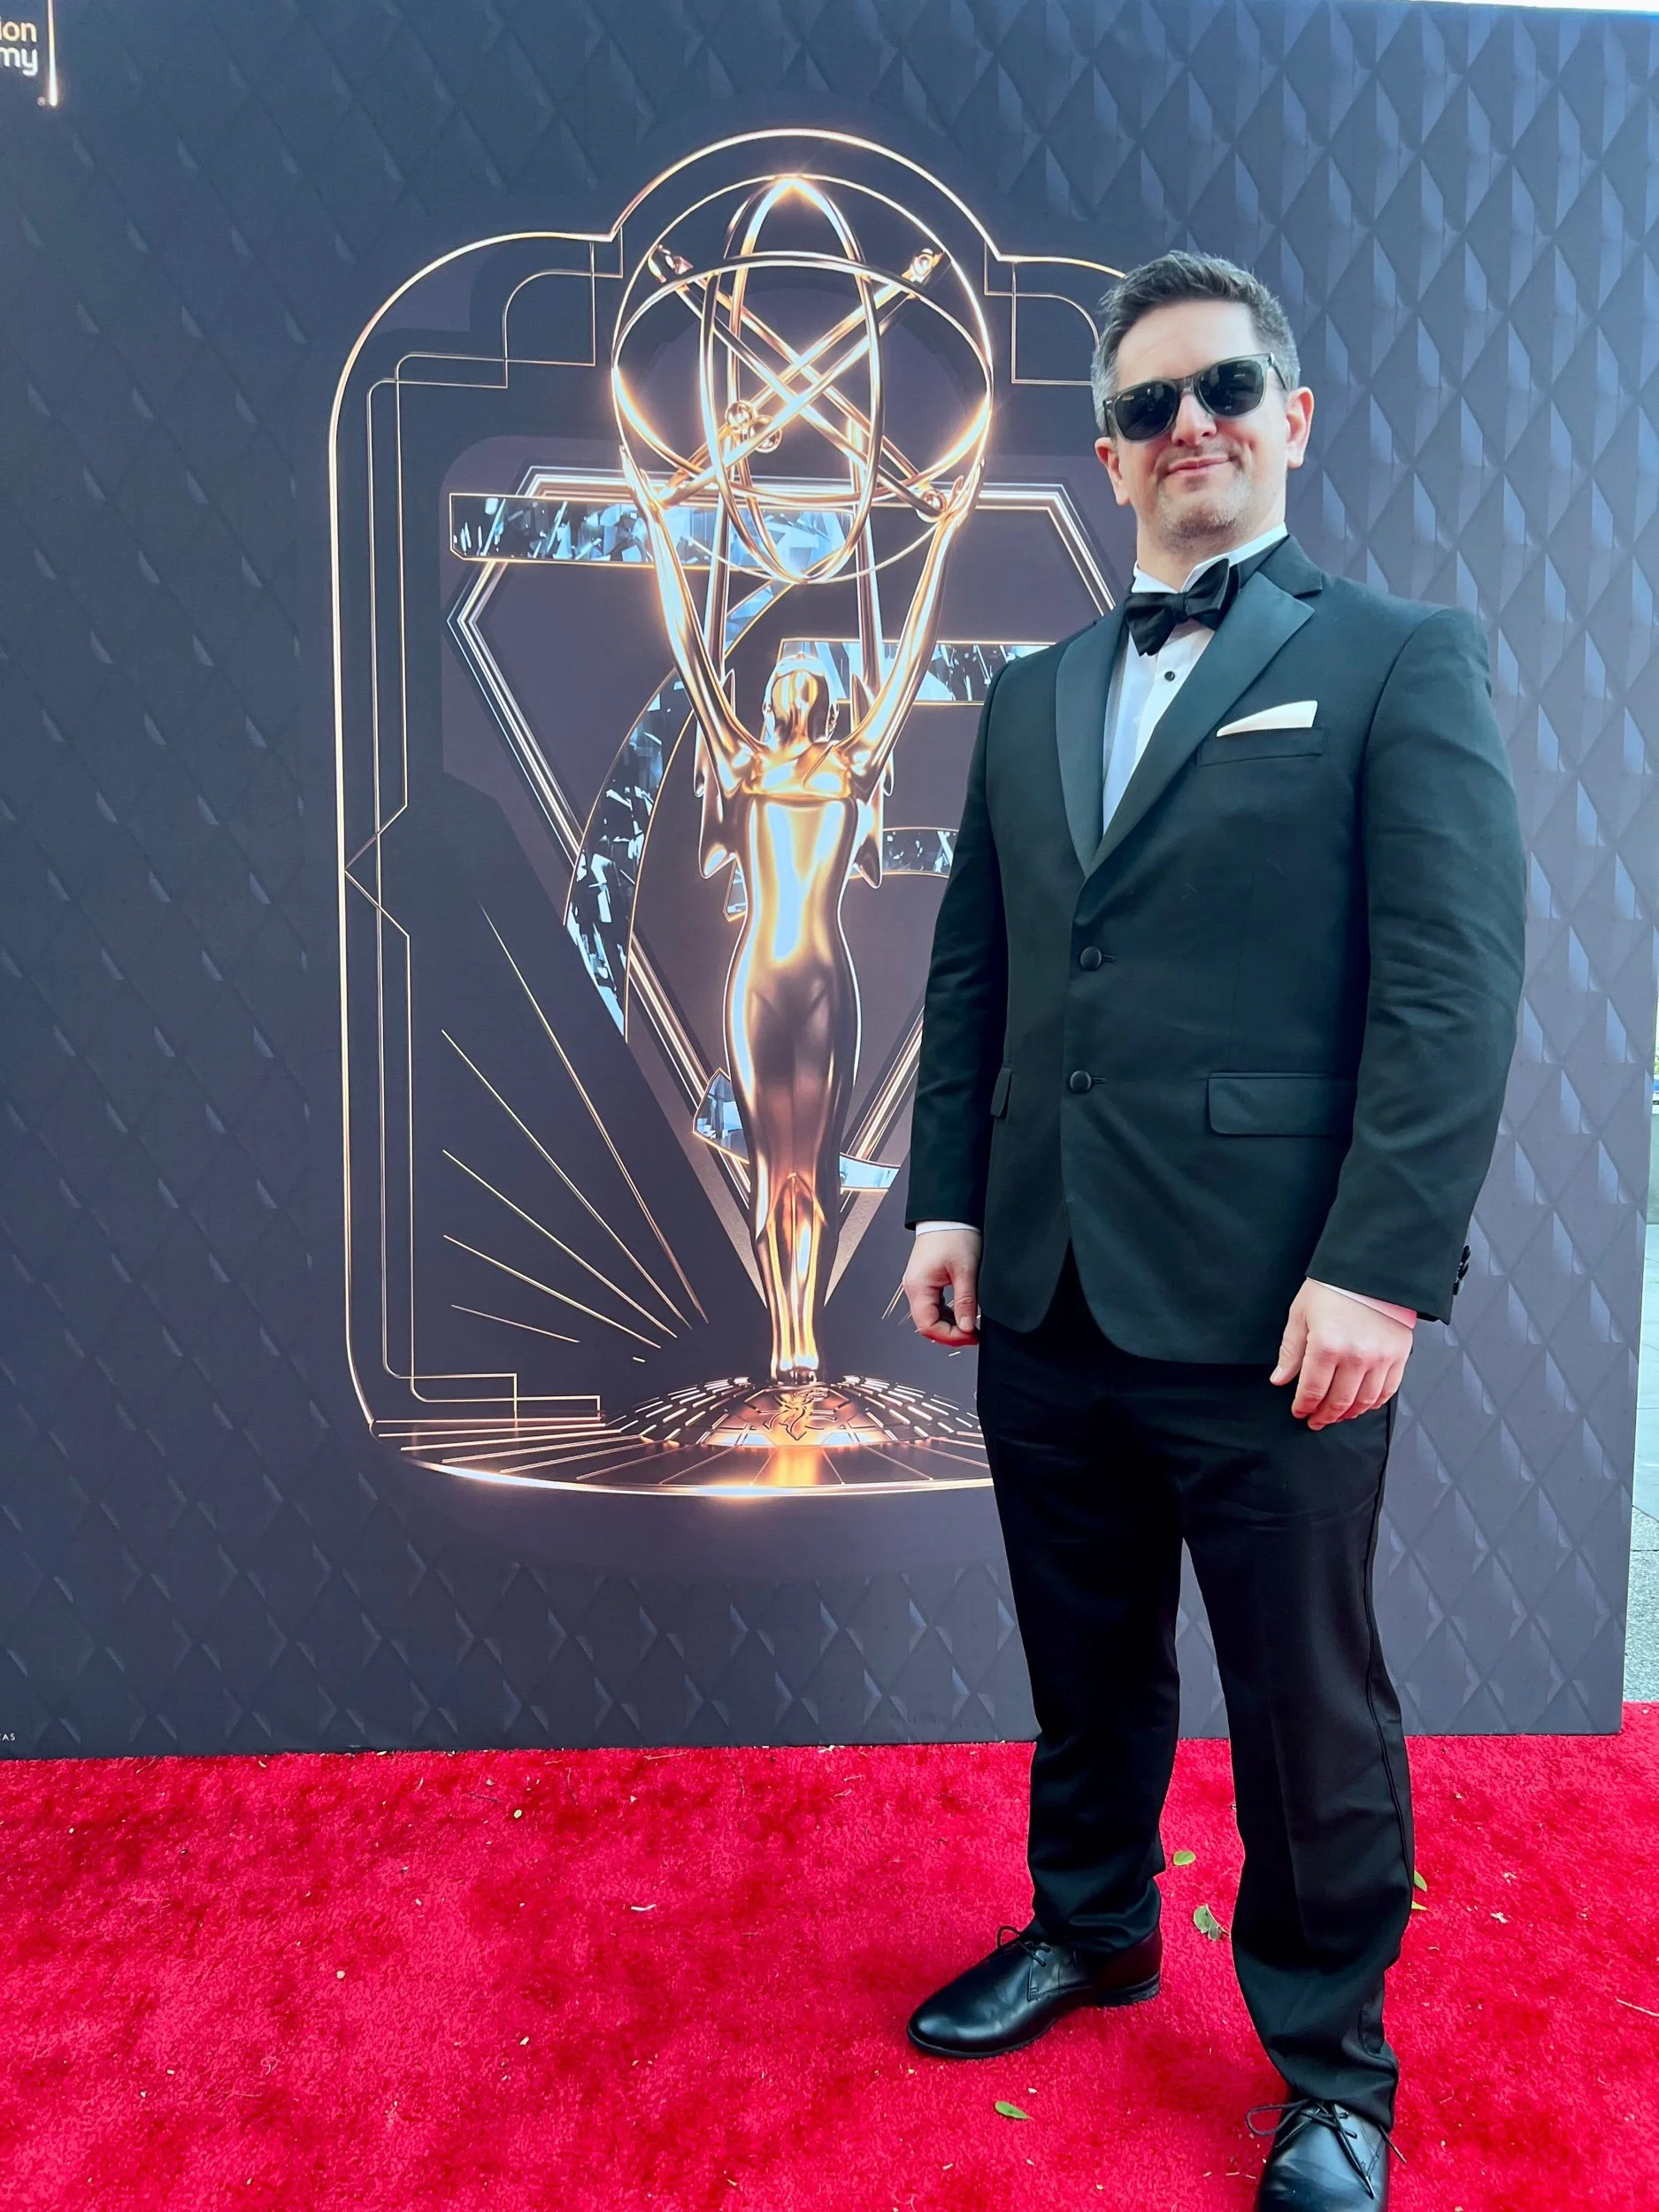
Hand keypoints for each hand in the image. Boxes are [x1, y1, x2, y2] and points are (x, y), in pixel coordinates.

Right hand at [903, 1229, 982, 1346]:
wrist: (949, 1213)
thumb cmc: (954, 1234)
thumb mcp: (965, 1271)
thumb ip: (965, 1302)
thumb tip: (966, 1327)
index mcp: (919, 1287)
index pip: (928, 1326)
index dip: (951, 1336)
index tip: (971, 1336)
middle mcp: (914, 1287)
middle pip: (927, 1324)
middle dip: (950, 1334)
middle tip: (973, 1335)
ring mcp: (919, 1284)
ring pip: (930, 1316)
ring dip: (949, 1325)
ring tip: (970, 1325)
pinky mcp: (926, 1280)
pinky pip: (933, 1305)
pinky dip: (947, 1314)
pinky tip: (962, 1313)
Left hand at [1270, 1279, 1411, 1428]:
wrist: (1370, 1269)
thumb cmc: (1333, 1287)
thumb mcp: (1301, 1314)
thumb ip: (1291, 1351)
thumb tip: (1281, 1379)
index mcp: (1327, 1345)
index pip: (1312, 1390)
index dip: (1304, 1406)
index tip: (1299, 1412)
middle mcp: (1356, 1356)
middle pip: (1338, 1401)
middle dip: (1324, 1415)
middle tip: (1316, 1420)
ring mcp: (1381, 1358)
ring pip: (1364, 1401)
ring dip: (1348, 1413)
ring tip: (1337, 1415)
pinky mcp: (1399, 1355)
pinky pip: (1387, 1390)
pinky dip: (1373, 1402)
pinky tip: (1362, 1404)